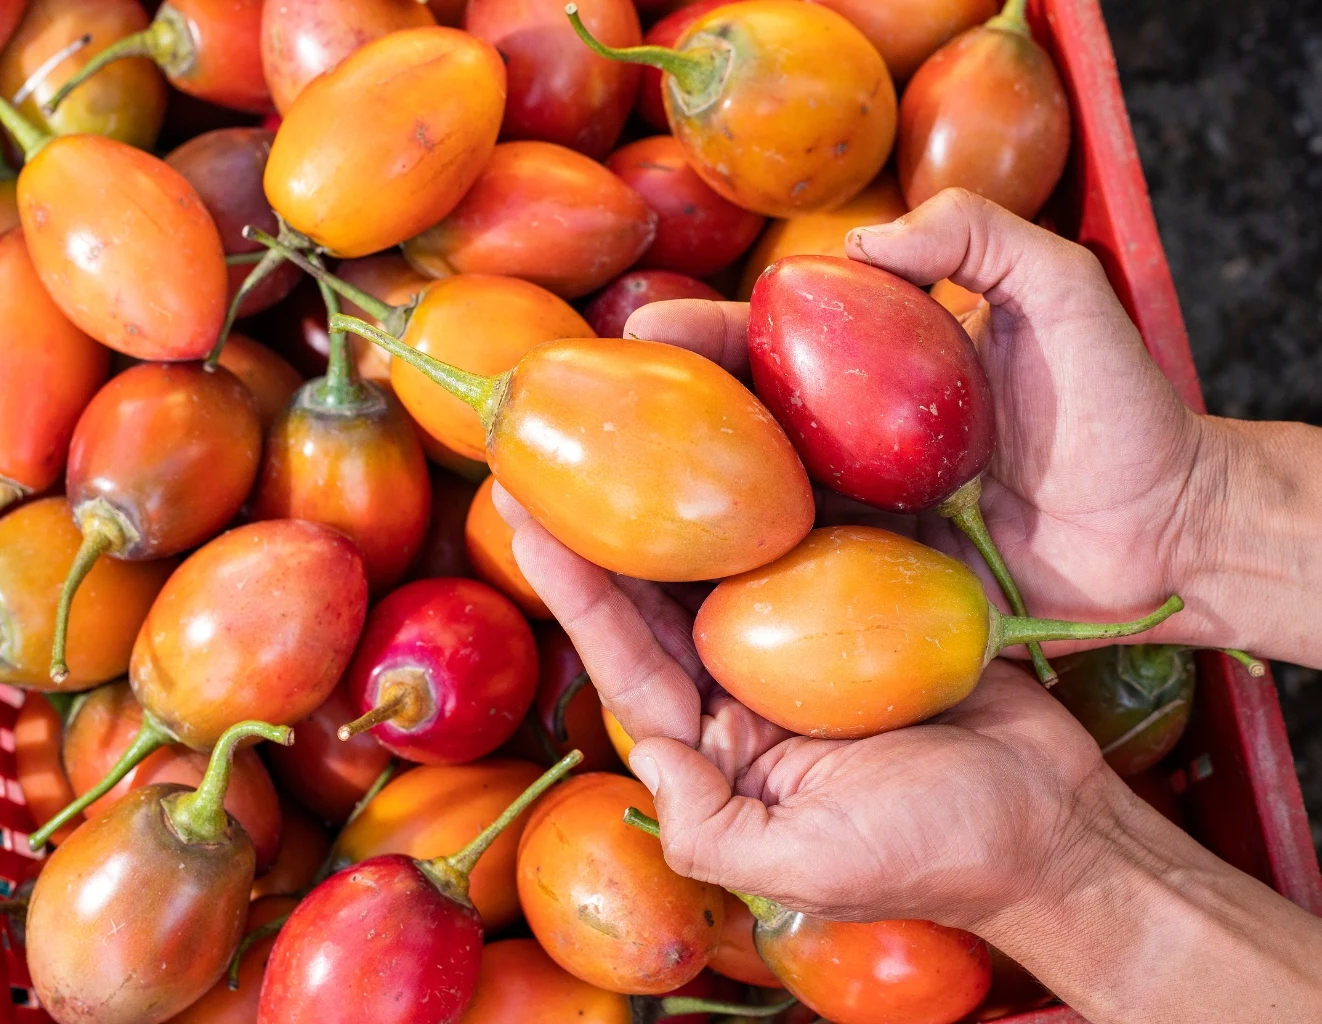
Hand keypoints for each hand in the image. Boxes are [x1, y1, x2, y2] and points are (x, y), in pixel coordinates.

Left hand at [495, 474, 1321, 1023]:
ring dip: (679, 499)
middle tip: (552, 449)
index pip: (627, 661)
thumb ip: (712, 827)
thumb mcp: (811, 862)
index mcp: (717, 749)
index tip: (525, 516)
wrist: (1055, 822)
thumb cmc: (937, 854)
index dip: (576, 590)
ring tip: (633, 420)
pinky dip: (772, 495)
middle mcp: (745, 690)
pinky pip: (804, 544)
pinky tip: (746, 433)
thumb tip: (642, 753)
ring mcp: (801, 645)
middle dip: (604, 529)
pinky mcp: (863, 605)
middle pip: (659, 599)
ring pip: (723, 560)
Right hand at [619, 189, 1230, 655]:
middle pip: (742, 423)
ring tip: (603, 502)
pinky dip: (737, 570)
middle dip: (664, 417)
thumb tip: (863, 236)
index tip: (639, 333)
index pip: (776, 342)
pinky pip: (797, 571)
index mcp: (883, 367)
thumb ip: (981, 236)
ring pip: (754, 500)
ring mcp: (863, 512)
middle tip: (593, 413)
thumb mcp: (1064, 295)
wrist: (1167, 530)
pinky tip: (675, 577)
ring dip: (680, 501)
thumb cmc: (1122, 412)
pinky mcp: (876, 580)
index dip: (705, 336)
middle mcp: (856, 439)